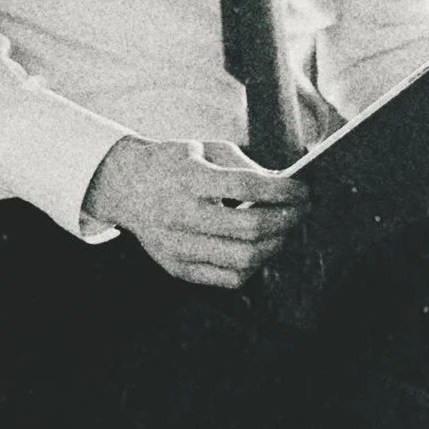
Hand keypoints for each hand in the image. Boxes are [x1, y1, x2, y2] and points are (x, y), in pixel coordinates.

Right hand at [83, 137, 307, 288]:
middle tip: (301, 211)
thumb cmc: (173, 164)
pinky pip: (228, 279)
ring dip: (275, 245)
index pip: (248, 188)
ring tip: (283, 230)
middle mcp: (182, 215)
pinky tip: (258, 248)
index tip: (303, 190)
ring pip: (244, 259)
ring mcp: (178, 247)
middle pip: (251, 228)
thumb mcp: (206, 149)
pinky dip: (253, 266)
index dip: (284, 191)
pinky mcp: (177, 268)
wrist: (124, 186)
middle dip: (287, 220)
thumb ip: (246, 167)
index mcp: (190, 179)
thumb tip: (285, 189)